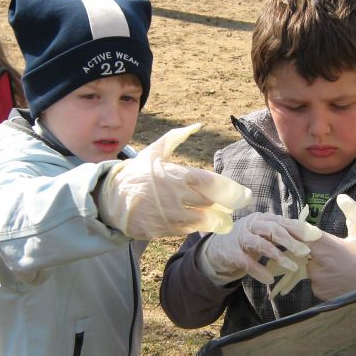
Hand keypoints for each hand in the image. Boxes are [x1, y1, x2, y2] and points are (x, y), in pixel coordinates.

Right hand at [98, 124, 251, 239]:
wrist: (110, 198)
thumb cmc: (137, 173)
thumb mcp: (154, 152)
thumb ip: (177, 137)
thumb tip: (198, 125)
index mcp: (177, 175)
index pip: (212, 184)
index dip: (232, 191)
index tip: (244, 195)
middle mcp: (176, 196)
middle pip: (213, 204)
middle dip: (228, 207)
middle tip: (234, 206)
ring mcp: (170, 215)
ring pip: (204, 222)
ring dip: (218, 221)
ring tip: (224, 220)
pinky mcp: (164, 230)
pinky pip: (188, 231)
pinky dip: (198, 227)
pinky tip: (202, 223)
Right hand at [199, 212, 320, 285]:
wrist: (217, 250)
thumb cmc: (247, 242)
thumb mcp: (264, 234)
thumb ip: (281, 233)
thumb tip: (307, 236)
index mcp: (263, 219)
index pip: (283, 221)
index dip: (299, 228)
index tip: (314, 236)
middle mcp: (252, 225)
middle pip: (273, 229)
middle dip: (291, 241)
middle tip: (305, 251)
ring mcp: (241, 238)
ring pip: (261, 244)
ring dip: (278, 256)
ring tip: (292, 267)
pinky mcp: (232, 253)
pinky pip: (247, 262)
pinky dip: (259, 271)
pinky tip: (269, 279)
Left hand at [307, 194, 355, 300]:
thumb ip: (353, 214)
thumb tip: (343, 197)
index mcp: (326, 247)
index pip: (301, 233)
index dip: (297, 228)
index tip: (294, 225)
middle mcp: (317, 263)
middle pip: (303, 249)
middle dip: (310, 247)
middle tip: (328, 248)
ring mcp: (316, 280)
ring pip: (308, 265)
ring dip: (316, 262)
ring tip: (336, 263)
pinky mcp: (318, 292)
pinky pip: (314, 280)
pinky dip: (321, 276)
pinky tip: (337, 276)